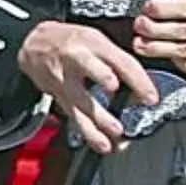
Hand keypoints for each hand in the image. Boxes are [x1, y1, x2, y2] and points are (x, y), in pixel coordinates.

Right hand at [17, 18, 157, 155]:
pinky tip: (102, 144)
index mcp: (93, 43)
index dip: (137, 78)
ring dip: (98, 118)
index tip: (151, 97)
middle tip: (117, 90)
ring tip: (115, 131)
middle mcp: (76, 59)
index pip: (119, 60)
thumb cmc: (71, 42)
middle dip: (104, 80)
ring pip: (81, 99)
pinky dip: (89, 132)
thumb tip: (143, 87)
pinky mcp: (58, 96)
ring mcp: (65, 79)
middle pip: (91, 68)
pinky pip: (75, 116)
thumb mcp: (97, 41)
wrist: (34, 46)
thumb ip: (119, 62)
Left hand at [133, 0, 185, 78]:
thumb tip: (165, 4)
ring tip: (141, 45)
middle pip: (184, 33)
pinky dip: (177, 62)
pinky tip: (164, 55)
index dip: (166, 10)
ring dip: (159, 49)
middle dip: (157, 30)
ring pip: (185, 52)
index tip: (148, 8)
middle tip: (140, 26)